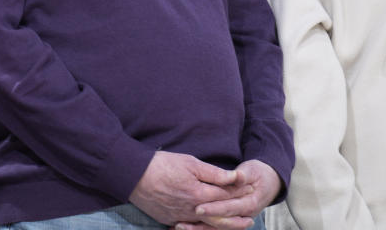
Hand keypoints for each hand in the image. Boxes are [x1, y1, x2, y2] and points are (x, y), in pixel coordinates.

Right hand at [129, 151, 245, 226]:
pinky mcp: (170, 219)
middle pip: (220, 216)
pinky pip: (190, 227)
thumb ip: (213, 173)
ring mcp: (180, 217)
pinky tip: (208, 228)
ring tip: (236, 226)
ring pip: (207, 225)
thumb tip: (234, 177)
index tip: (252, 190)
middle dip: (236, 216)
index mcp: (199, 193)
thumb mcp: (190, 162)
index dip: (240, 192)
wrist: (133, 175)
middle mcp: (192, 209)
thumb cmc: (162, 164)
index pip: (225, 195)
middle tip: (250, 218)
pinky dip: (202, 229)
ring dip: (223, 225)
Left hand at [173, 160, 281, 229]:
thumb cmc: (257, 175)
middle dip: (201, 222)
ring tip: (179, 226)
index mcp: (249, 204)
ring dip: (198, 228)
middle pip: (220, 222)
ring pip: (216, 228)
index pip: (229, 208)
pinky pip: (214, 227)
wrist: (267, 183)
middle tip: (183, 221)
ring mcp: (236, 219)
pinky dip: (200, 227)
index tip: (198, 208)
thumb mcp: (252, 171)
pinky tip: (183, 226)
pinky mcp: (229, 219)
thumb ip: (243, 175)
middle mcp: (243, 216)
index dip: (214, 209)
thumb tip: (237, 175)